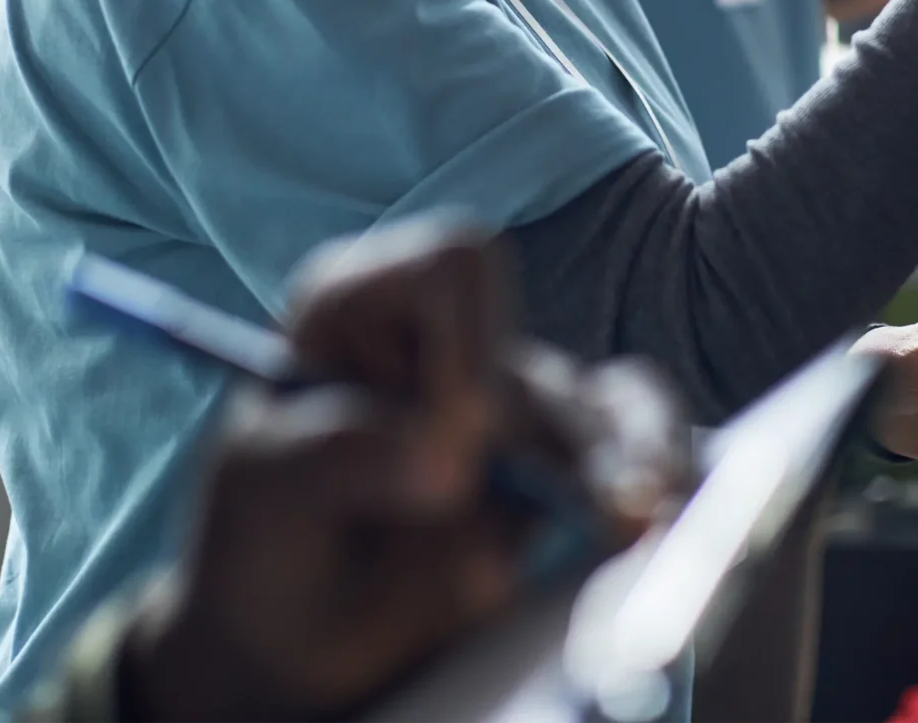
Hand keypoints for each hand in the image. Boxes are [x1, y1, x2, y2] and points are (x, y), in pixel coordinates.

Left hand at [120, 222, 686, 722]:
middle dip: (582, 434)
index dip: (471, 343)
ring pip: (610, 412)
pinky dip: (651, 490)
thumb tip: (448, 461)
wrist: (288, 649)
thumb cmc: (259, 544)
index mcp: (367, 306)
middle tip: (602, 506)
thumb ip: (337, 456)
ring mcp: (516, 414)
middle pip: (548, 357)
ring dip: (635, 464)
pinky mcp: (561, 484)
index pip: (453, 268)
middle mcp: (454, 346)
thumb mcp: (262, 490)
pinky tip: (657, 527)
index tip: (458, 435)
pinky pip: (634, 463)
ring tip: (641, 521)